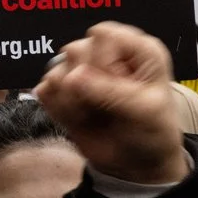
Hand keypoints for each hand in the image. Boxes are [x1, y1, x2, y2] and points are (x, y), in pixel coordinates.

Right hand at [36, 21, 192, 185]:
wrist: (136, 163)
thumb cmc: (152, 131)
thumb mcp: (145, 111)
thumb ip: (111, 92)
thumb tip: (71, 77)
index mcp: (136, 49)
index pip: (103, 34)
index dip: (106, 61)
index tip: (120, 85)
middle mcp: (106, 53)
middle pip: (75, 50)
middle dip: (88, 84)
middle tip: (107, 105)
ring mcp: (81, 69)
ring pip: (56, 70)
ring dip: (73, 101)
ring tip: (95, 115)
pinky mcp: (62, 90)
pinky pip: (45, 90)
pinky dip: (60, 110)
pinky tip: (80, 119)